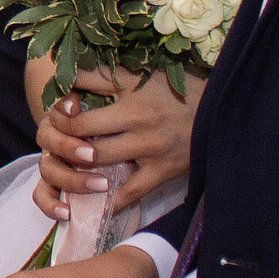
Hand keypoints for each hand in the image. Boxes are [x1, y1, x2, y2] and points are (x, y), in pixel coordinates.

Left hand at [31, 66, 200, 220]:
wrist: (223, 110)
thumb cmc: (179, 89)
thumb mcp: (142, 74)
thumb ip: (102, 74)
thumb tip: (64, 77)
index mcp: (131, 90)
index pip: (81, 91)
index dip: (59, 106)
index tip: (56, 112)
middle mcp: (138, 118)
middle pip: (82, 130)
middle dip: (62, 137)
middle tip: (55, 141)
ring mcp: (150, 147)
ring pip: (98, 159)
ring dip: (77, 164)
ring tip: (67, 165)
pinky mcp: (163, 171)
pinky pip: (130, 192)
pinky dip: (109, 200)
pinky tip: (95, 203)